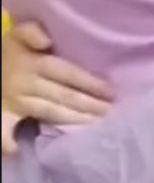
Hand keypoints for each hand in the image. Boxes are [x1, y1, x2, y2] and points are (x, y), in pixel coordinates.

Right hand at [1, 21, 112, 151]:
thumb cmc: (7, 51)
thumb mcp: (17, 35)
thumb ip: (31, 31)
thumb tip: (45, 40)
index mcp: (33, 63)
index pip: (67, 74)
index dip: (90, 83)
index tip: (112, 92)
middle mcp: (26, 83)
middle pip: (64, 96)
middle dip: (90, 105)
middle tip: (113, 112)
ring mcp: (15, 101)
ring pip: (50, 112)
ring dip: (75, 120)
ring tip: (98, 125)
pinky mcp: (2, 115)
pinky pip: (4, 130)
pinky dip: (9, 142)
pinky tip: (20, 150)